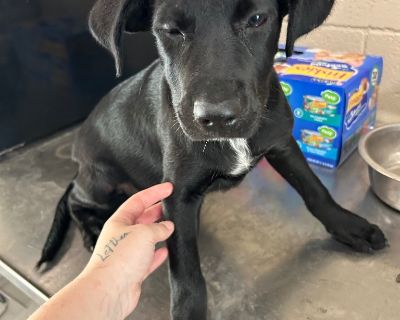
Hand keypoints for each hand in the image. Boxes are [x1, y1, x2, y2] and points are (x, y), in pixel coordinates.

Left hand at [80, 182, 174, 317]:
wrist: (109, 291)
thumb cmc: (117, 261)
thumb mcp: (143, 234)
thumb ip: (158, 228)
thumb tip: (167, 226)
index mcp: (119, 221)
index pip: (138, 200)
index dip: (154, 192)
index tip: (167, 188)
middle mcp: (122, 236)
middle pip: (142, 218)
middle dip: (157, 211)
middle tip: (171, 206)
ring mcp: (127, 254)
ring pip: (146, 238)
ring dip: (159, 232)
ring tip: (171, 227)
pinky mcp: (133, 270)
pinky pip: (148, 258)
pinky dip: (157, 254)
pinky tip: (165, 251)